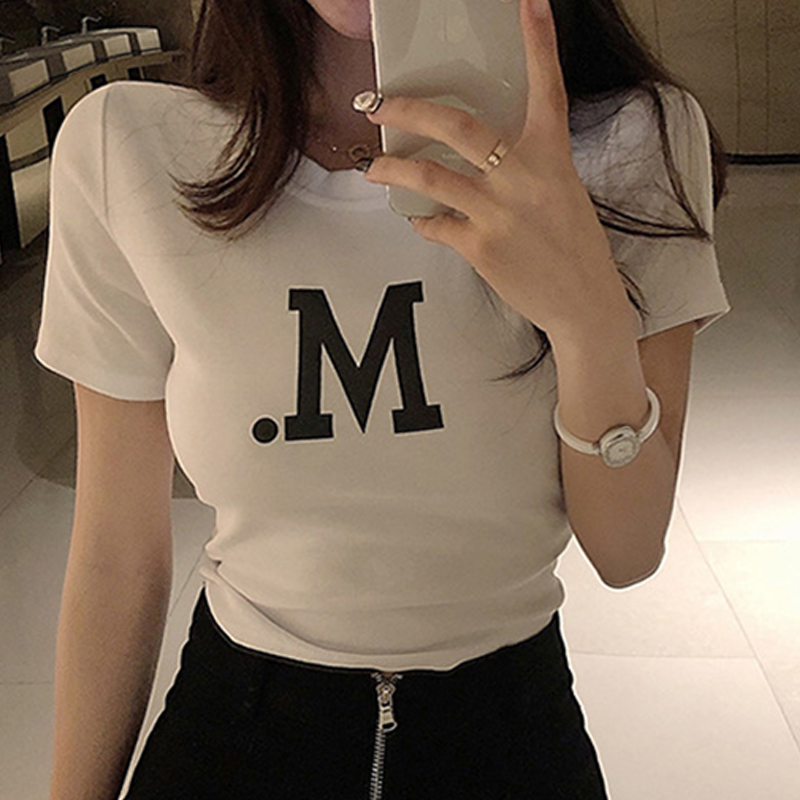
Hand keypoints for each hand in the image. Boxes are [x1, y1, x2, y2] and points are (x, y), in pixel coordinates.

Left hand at [361, 0, 635, 342]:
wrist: (584, 302)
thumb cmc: (575, 248)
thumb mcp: (562, 193)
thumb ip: (525, 168)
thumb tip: (481, 157)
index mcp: (552, 156)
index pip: (547, 87)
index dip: (539, 41)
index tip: (529, 3)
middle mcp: (524, 177)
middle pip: (458, 127)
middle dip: (409, 109)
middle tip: (379, 103)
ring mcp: (499, 212)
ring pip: (431, 178)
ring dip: (394, 170)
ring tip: (374, 169)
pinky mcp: (480, 247)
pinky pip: (436, 225)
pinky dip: (424, 222)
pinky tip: (419, 221)